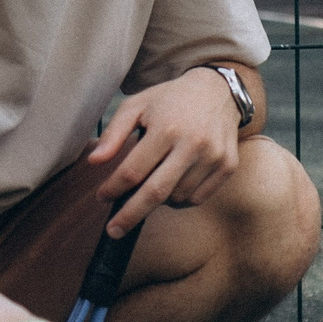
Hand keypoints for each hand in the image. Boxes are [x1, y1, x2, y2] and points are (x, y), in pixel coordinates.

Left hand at [90, 67, 245, 235]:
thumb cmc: (170, 99)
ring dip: (158, 200)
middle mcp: (193, 144)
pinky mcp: (228, 166)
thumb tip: (94, 162)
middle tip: (113, 231)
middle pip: (155, 192)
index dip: (113, 189)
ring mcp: (214, 157)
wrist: (218, 91)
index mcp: (166, 127)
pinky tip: (174, 182)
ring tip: (153, 181)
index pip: (133, 171)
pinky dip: (180, 199)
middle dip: (130, 215)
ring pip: (176, 198)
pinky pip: (197, 198)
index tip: (102, 197)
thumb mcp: (136, 106)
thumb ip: (113, 134)